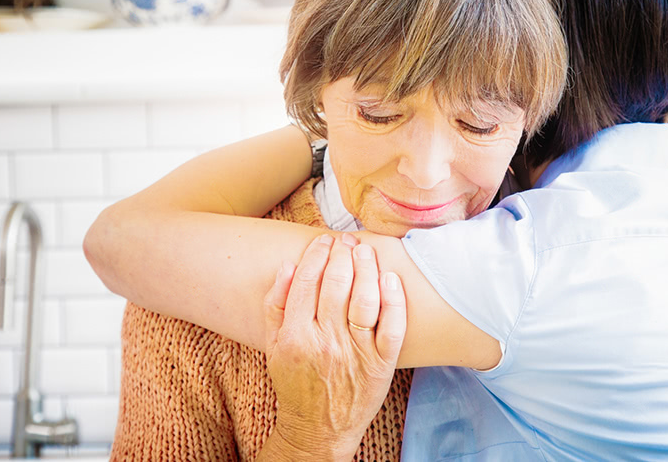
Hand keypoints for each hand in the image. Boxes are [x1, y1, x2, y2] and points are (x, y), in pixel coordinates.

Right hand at [261, 233, 405, 459]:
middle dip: (342, 253)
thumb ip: (276, 304)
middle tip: (346, 240)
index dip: (318, 253)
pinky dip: (393, 300)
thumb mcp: (274, 345)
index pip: (308, 281)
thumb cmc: (296, 381)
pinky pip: (392, 326)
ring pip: (365, 299)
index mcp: (297, 336)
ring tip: (365, 251)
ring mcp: (357, 353)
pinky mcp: (381, 364)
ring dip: (366, 268)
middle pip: (337, 284)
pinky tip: (390, 278)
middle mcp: (326, 342)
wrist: (319, 428)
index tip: (324, 240)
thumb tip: (289, 265)